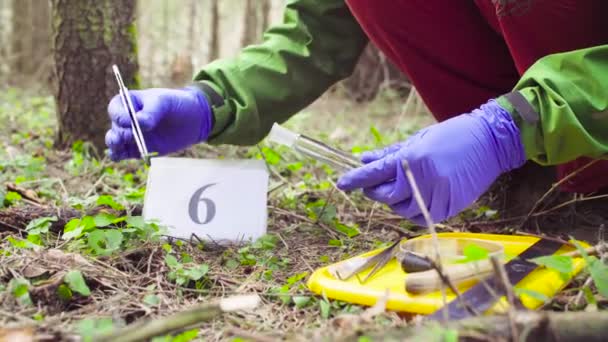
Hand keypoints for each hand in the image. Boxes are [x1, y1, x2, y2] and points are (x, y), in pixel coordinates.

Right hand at [105, 87, 212, 160]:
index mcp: (128, 102)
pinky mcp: (137, 149)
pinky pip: (122, 154)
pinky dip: (117, 156)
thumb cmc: (176, 104)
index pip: (116, 109)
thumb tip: (139, 122)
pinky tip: (118, 156)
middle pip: (115, 127)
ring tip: (121, 145)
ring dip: (115, 145)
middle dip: (120, 133)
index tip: (130, 122)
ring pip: (115, 141)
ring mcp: (130, 135)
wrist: (193, 119)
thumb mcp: (165, 102)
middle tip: (129, 136)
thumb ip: (151, 111)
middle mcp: (126, 119)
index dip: (120, 116)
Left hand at [337, 100, 525, 224]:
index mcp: (413, 158)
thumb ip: (390, 153)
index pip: (376, 173)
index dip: (356, 179)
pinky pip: (422, 217)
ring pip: (403, 210)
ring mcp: (438, 195)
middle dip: (376, 192)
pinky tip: (416, 198)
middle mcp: (424, 179)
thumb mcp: (418, 139)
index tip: (342, 183)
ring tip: (401, 188)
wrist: (491, 142)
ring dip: (395, 202)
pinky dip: (413, 211)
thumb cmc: (452, 135)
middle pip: (387, 196)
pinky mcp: (450, 207)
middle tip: (374, 185)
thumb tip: (364, 160)